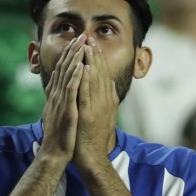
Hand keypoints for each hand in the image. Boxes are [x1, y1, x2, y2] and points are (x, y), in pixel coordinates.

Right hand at [40, 34, 86, 165]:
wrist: (55, 153)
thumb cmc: (61, 135)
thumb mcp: (60, 112)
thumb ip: (61, 98)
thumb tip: (61, 85)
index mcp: (58, 95)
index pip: (64, 71)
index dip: (71, 55)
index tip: (78, 41)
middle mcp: (58, 95)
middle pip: (65, 68)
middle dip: (74, 50)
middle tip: (82, 35)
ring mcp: (61, 102)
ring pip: (67, 75)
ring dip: (74, 58)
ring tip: (82, 43)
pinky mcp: (66, 110)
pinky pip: (71, 91)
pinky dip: (75, 77)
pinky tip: (80, 66)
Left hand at [74, 36, 118, 169]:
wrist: (92, 157)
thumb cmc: (95, 138)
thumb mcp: (106, 116)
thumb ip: (109, 100)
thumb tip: (111, 85)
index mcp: (108, 101)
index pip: (104, 75)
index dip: (99, 59)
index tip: (94, 45)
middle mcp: (106, 102)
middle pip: (101, 74)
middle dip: (96, 55)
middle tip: (90, 38)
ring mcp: (98, 107)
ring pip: (95, 80)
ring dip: (92, 62)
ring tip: (87, 46)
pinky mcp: (89, 114)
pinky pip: (87, 93)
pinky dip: (86, 79)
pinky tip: (84, 67)